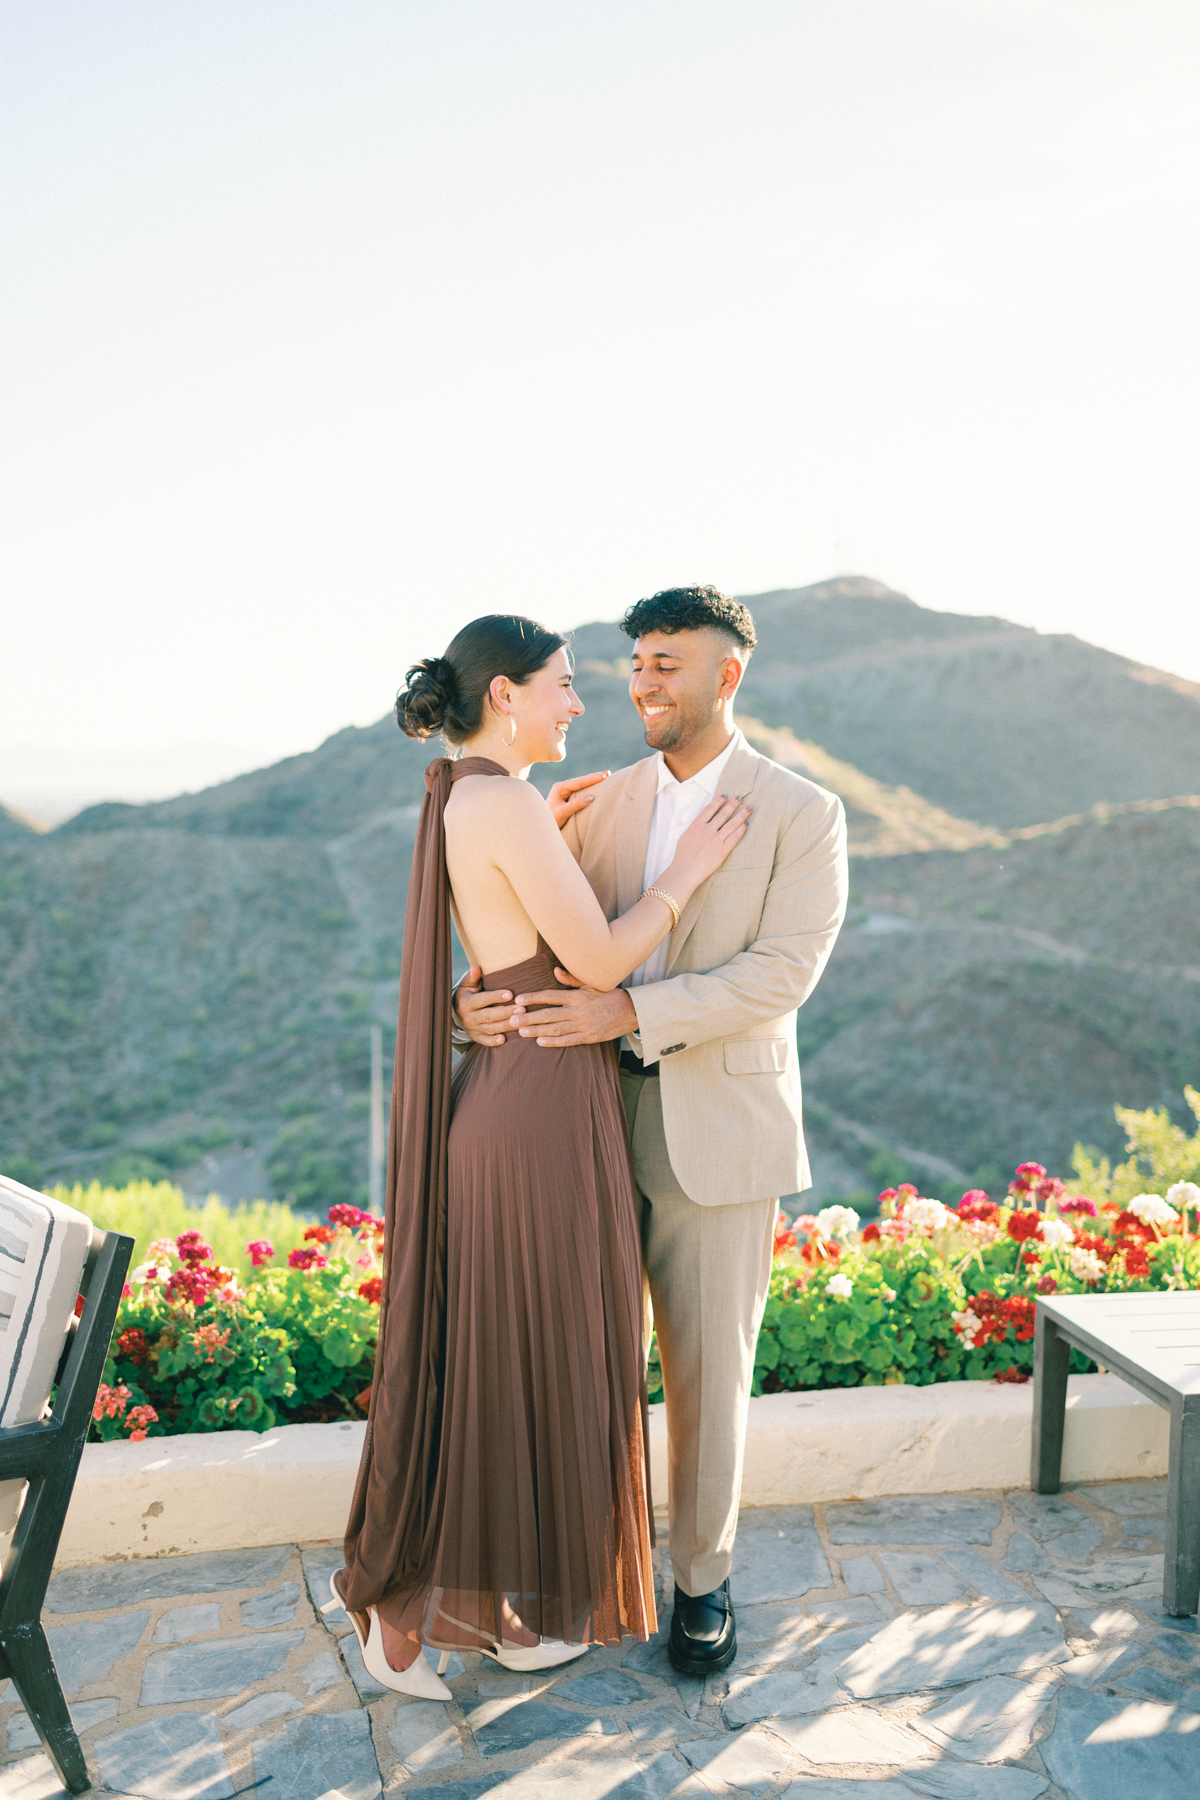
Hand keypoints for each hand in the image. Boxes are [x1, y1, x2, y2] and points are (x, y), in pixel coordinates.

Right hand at [454, 967, 517, 1047]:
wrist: (456, 1012)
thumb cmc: (468, 994)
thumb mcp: (467, 985)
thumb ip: (472, 977)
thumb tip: (476, 967)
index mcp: (466, 1002)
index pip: (482, 1000)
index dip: (495, 997)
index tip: (510, 994)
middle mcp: (469, 1017)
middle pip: (489, 1015)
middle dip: (506, 1012)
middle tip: (522, 1009)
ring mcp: (472, 1029)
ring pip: (490, 1028)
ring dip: (505, 1026)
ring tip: (520, 1022)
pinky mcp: (476, 1037)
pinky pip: (485, 1041)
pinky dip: (493, 1042)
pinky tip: (504, 1040)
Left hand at [509, 971, 638, 1046]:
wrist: (630, 1011)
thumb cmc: (608, 996)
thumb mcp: (591, 984)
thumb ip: (571, 979)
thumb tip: (554, 970)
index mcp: (577, 996)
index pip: (550, 996)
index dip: (533, 998)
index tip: (518, 1000)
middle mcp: (578, 1011)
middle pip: (548, 1015)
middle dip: (528, 1018)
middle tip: (511, 1020)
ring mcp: (583, 1025)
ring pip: (555, 1029)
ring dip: (536, 1030)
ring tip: (521, 1032)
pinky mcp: (589, 1037)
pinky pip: (568, 1041)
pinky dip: (553, 1042)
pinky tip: (539, 1042)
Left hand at [546, 770, 608, 828]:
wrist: (542, 825)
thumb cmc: (551, 820)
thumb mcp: (563, 813)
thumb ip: (576, 805)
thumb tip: (591, 797)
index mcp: (559, 788)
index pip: (578, 782)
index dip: (592, 779)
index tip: (603, 777)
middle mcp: (561, 787)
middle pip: (581, 780)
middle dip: (594, 776)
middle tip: (608, 773)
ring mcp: (564, 791)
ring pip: (581, 783)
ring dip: (592, 780)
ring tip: (605, 776)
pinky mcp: (566, 796)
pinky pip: (580, 789)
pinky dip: (589, 786)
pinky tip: (596, 785)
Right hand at [669, 793, 751, 886]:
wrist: (685, 871)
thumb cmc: (682, 856)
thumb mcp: (685, 837)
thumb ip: (695, 828)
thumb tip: (702, 823)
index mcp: (696, 825)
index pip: (710, 809)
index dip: (718, 801)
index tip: (725, 796)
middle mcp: (707, 830)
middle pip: (724, 813)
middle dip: (733, 804)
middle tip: (740, 798)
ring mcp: (716, 839)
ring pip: (732, 823)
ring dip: (742, 814)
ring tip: (749, 808)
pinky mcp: (723, 850)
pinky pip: (735, 837)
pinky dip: (741, 829)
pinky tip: (746, 824)